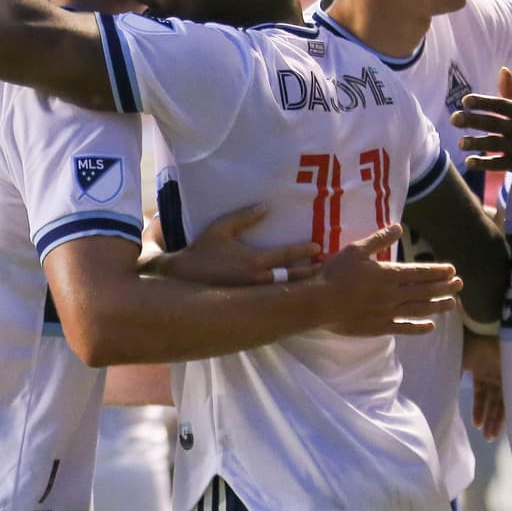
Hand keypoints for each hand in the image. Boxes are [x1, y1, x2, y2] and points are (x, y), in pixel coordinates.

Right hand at [159, 204, 320, 286]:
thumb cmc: (202, 251)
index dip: (304, 251)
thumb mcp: (221, 229)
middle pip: (293, 278)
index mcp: (254, 261)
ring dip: (302, 285)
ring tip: (317, 281)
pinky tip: (295, 293)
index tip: (319, 247)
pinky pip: (272, 298)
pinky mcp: (248, 303)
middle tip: (328, 269)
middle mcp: (258, 281)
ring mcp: (254, 295)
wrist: (182, 280)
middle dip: (311, 273)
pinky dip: (286, 294)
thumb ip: (244, 216)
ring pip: (285, 290)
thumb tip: (266, 207)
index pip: (287, 256)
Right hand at [322, 224, 461, 336]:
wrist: (320, 303)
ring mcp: (388, 313)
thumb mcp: (356, 250)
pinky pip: (404, 328)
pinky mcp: (379, 327)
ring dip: (438, 306)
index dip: (438, 271)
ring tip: (453, 304)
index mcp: (389, 274)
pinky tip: (430, 326)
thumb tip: (399, 227)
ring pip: (419, 310)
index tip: (452, 270)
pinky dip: (419, 328)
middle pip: (425, 291)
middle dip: (444, 287)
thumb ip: (379, 239)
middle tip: (460, 284)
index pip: (420, 273)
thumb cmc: (336, 273)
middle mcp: (394, 294)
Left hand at [451, 67, 511, 177]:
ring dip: (476, 143)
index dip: (482, 102)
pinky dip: (484, 163)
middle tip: (454, 119)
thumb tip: (502, 70)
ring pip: (494, 144)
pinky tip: (470, 162)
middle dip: (472, 120)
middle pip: (493, 123)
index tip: (465, 101)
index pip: (500, 105)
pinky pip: (499, 164)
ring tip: (460, 143)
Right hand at [462, 330, 503, 439]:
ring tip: (490, 438)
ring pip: (501, 403)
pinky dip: (503, 413)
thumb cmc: (467, 338)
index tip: (475, 424)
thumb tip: (441, 383)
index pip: (481, 393)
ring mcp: (504, 374)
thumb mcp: (456, 357)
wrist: (483, 326)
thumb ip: (452, 371)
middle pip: (493, 401)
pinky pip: (508, 398)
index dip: (478, 408)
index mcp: (481, 368)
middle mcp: (494, 373)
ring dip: (495, 420)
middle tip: (486, 438)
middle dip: (489, 419)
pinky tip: (499, 426)